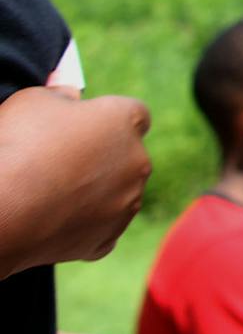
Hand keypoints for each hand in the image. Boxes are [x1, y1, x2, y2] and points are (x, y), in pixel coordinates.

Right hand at [0, 86, 151, 271]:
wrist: (0, 210)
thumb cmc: (16, 146)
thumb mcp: (33, 100)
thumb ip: (61, 94)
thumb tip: (71, 95)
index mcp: (125, 121)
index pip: (133, 114)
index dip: (106, 120)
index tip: (82, 127)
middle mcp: (138, 162)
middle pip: (126, 156)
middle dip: (102, 157)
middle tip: (57, 162)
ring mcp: (126, 204)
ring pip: (116, 193)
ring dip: (93, 191)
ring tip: (48, 192)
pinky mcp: (107, 240)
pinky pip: (99, 226)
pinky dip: (80, 223)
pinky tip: (49, 219)